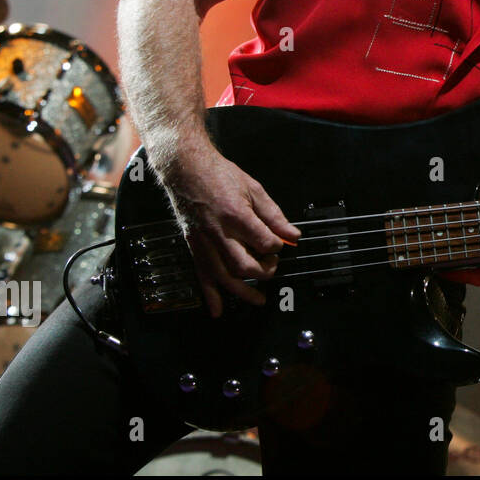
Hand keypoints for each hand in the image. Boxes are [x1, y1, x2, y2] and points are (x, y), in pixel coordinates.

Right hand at [158, 151, 301, 317]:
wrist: (187, 170)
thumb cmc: (219, 175)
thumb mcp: (254, 189)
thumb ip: (274, 215)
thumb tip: (292, 235)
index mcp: (236, 216)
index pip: (265, 243)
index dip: (277, 246)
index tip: (281, 243)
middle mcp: (219, 234)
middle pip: (245, 266)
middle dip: (264, 271)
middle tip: (272, 265)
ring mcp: (204, 242)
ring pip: (225, 277)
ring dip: (243, 293)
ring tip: (258, 301)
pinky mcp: (194, 246)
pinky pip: (201, 276)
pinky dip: (210, 295)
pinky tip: (218, 310)